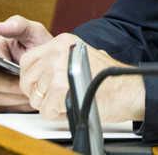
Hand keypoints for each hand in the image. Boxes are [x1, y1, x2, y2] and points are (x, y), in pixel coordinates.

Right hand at [0, 15, 51, 112]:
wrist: (54, 71)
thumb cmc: (42, 49)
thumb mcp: (35, 32)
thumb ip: (19, 25)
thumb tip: (1, 26)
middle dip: (8, 81)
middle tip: (26, 79)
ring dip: (16, 94)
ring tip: (31, 86)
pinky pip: (3, 109)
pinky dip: (18, 104)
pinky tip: (29, 96)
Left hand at [19, 35, 144, 122]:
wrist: (130, 90)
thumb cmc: (111, 78)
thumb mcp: (83, 56)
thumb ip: (60, 61)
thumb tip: (41, 73)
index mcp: (61, 42)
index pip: (28, 60)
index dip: (31, 78)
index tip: (39, 87)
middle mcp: (57, 52)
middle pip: (28, 78)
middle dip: (37, 94)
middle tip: (52, 99)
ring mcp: (58, 69)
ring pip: (36, 96)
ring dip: (48, 105)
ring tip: (67, 102)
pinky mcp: (61, 89)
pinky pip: (46, 109)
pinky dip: (56, 114)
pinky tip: (71, 108)